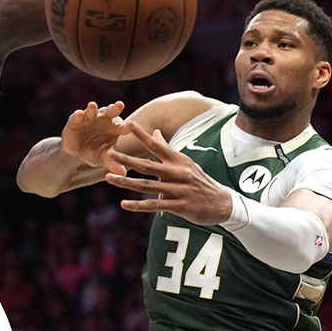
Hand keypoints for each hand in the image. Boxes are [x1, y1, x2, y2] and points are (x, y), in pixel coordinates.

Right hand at [61, 101, 129, 174]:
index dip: (125, 126)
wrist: (76, 152)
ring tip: (93, 105)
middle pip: (111, 111)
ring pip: (93, 111)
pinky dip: (78, 115)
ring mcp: (90, 117)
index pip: (123, 126)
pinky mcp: (76, 120)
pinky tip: (79, 114)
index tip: (128, 127)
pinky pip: (78, 116)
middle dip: (114, 108)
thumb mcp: (103, 158)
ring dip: (93, 109)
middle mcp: (104, 119)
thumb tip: (124, 174)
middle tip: (119, 104)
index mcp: (115, 127)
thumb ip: (113, 163)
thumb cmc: (95, 153)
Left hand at [104, 122, 232, 225]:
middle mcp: (177, 173)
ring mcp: (178, 190)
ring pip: (147, 186)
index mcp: (178, 160)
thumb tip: (156, 132)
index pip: (157, 145)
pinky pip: (155, 205)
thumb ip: (168, 149)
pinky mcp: (179, 206)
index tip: (127, 124)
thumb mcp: (186, 163)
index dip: (142, 134)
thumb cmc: (199, 181)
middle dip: (127, 159)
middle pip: (147, 165)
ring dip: (126, 182)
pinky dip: (138, 206)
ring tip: (109, 178)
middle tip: (109, 153)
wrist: (222, 203)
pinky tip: (124, 204)